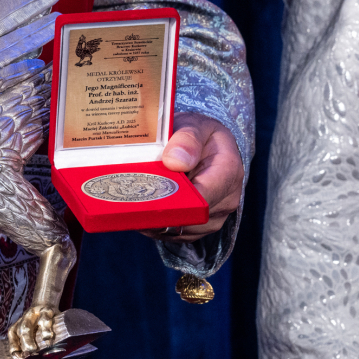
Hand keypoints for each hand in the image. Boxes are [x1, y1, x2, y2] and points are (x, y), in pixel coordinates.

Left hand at [140, 112, 243, 243]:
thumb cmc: (199, 133)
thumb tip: (175, 162)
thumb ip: (186, 139)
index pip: (203, 196)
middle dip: (161, 212)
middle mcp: (228, 197)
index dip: (175, 200)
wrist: (206, 144)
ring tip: (133, 206)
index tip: (148, 196)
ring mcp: (217, 215)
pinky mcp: (204, 225)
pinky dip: (160, 225)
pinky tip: (143, 212)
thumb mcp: (194, 125)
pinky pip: (179, 234)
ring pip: (182, 229)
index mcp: (228, 170)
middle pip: (191, 217)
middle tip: (130, 202)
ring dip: (157, 221)